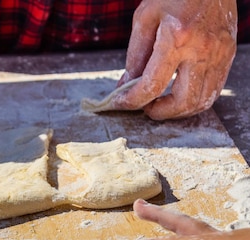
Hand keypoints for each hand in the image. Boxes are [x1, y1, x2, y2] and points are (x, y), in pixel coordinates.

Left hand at [114, 0, 236, 119]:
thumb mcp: (145, 18)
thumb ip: (135, 55)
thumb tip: (126, 86)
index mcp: (177, 38)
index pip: (152, 85)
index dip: (132, 101)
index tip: (120, 104)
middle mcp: (202, 49)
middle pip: (182, 101)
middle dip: (160, 112)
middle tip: (145, 108)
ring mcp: (219, 53)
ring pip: (202, 100)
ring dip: (179, 111)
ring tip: (160, 104)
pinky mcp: (228, 53)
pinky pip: (214, 88)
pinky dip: (195, 99)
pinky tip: (179, 95)